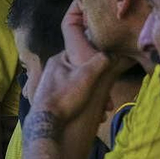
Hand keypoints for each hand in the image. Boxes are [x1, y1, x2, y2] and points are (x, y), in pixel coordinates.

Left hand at [29, 0, 124, 123]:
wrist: (47, 124)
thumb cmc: (65, 98)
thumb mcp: (87, 77)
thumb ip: (101, 61)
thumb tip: (113, 52)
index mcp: (61, 58)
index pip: (77, 39)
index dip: (92, 36)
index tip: (103, 34)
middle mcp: (56, 67)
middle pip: (84, 63)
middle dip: (101, 76)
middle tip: (111, 87)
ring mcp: (55, 81)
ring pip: (83, 80)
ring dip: (97, 92)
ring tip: (106, 106)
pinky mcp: (56, 95)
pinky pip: (77, 92)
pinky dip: (89, 99)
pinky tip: (98, 112)